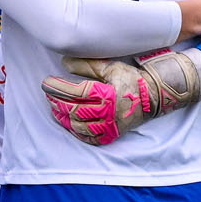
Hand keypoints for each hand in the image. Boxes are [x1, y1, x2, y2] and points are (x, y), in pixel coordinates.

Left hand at [40, 50, 200, 145]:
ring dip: (64, 119)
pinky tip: (69, 124)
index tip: (46, 83)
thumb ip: (87, 65)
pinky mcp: (113, 133)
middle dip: (58, 103)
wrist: (154, 95)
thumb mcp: (110, 67)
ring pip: (80, 126)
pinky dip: (77, 132)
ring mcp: (111, 125)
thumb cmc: (131, 78)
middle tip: (49, 96)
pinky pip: (91, 138)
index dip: (58, 88)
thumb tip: (64, 62)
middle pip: (75, 110)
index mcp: (108, 94)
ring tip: (55, 110)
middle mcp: (109, 112)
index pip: (76, 92)